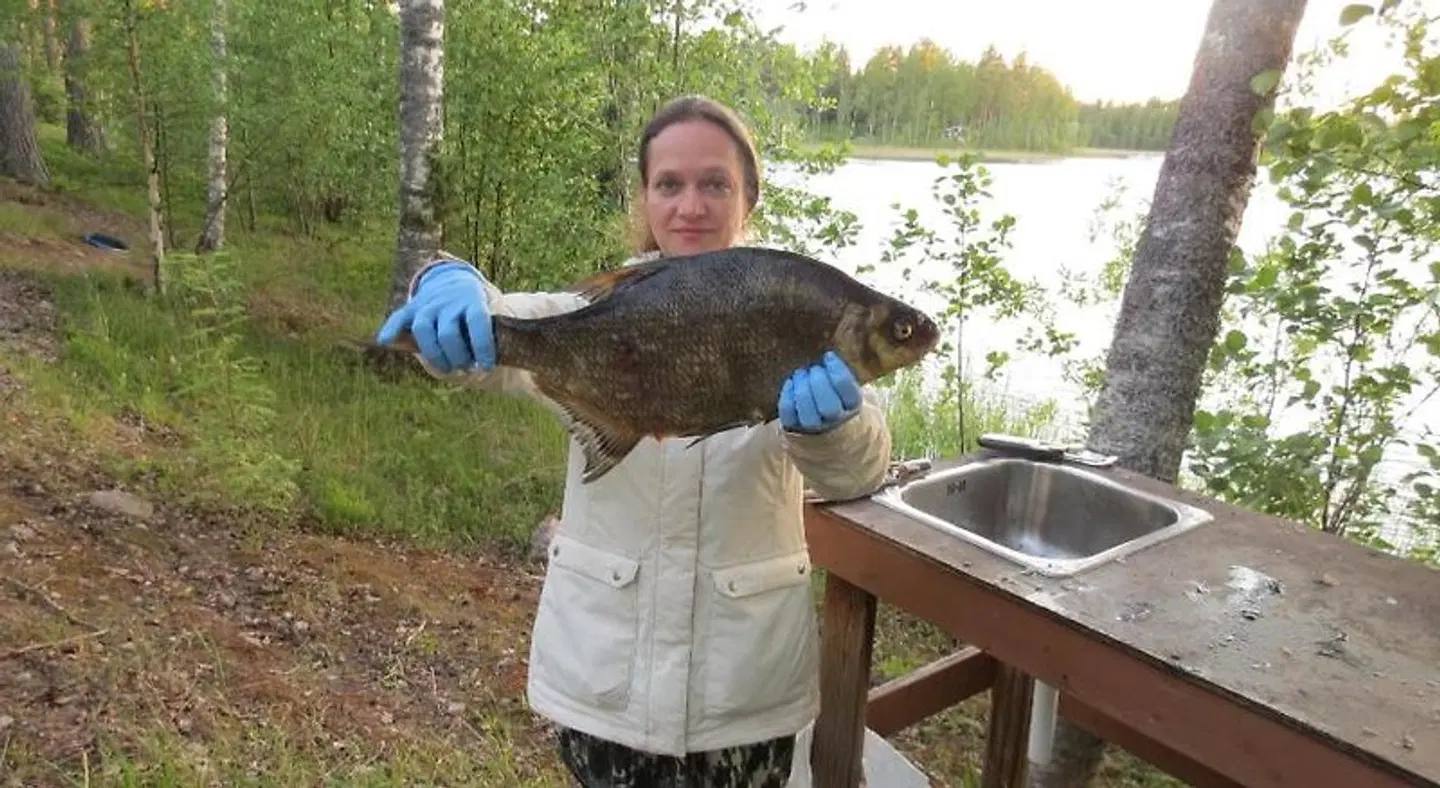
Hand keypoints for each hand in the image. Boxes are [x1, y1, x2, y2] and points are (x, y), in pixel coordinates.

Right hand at [376, 262, 495, 371]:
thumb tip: (498, 365)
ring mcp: (428, 302)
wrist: (456, 283)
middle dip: (457, 356)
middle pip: (448, 332)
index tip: (487, 365)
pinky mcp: (412, 307)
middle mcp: (449, 300)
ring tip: (447, 369)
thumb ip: (491, 336)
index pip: (478, 322)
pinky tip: (385, 341)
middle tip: (465, 367)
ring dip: (434, 354)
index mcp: (473, 300)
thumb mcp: (490, 317)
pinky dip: (391, 328)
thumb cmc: (476, 312)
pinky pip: (399, 317)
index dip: (483, 347)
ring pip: (424, 328)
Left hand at [779, 351, 862, 433]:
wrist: (824, 417)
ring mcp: (815, 427)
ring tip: (800, 373)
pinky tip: (790, 382)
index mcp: (852, 405)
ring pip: (809, 416)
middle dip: (819, 383)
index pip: (848, 392)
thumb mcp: (844, 381)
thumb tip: (828, 357)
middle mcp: (835, 420)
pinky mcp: (795, 426)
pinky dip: (787, 396)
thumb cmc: (835, 391)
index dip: (837, 371)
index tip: (828, 356)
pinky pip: (789, 415)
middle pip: (829, 408)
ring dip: (802, 390)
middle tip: (814, 369)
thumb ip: (838, 370)